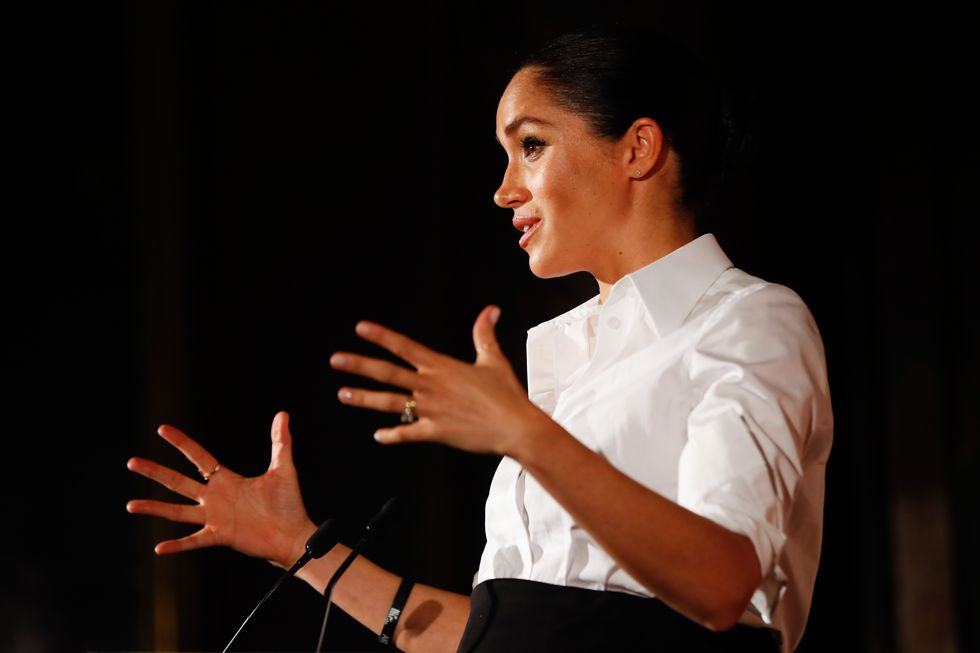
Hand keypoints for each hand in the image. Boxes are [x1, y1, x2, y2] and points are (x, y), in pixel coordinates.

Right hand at [126, 411, 315, 567]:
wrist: (294, 534)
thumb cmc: (288, 504)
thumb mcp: (283, 468)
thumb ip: (281, 441)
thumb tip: (283, 413)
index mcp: (226, 480)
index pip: (198, 457)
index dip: (181, 443)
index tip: (162, 429)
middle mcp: (215, 498)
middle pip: (179, 481)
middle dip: (156, 471)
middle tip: (132, 462)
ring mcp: (215, 518)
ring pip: (178, 511)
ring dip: (155, 508)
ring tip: (131, 505)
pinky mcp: (221, 536)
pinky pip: (195, 541)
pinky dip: (178, 545)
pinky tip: (159, 548)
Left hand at [330, 305, 545, 456]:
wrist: (515, 427)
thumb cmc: (506, 395)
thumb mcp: (493, 359)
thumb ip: (485, 333)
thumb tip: (490, 309)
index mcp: (441, 367)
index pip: (405, 347)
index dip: (381, 336)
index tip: (361, 328)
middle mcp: (431, 386)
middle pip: (387, 373)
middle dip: (359, 365)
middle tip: (336, 360)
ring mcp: (430, 410)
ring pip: (389, 403)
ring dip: (364, 398)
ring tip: (343, 394)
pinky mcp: (436, 432)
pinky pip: (408, 433)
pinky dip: (392, 435)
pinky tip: (379, 436)